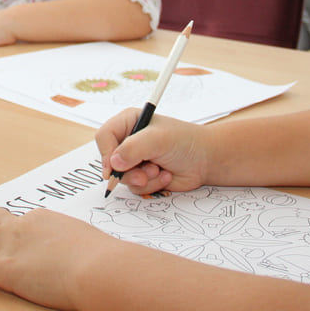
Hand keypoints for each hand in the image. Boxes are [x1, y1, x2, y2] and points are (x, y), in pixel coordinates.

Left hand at [0, 206, 110, 310]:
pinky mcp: (4, 269)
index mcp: (42, 219)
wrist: (98, 268)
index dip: (9, 230)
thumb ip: (73, 244)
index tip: (10, 240)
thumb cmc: (101, 258)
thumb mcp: (84, 240)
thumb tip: (79, 252)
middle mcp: (22, 226)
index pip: (18, 220)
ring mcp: (11, 246)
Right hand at [97, 109, 211, 194]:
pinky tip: (165, 176)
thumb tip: (114, 163)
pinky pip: (134, 188)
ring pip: (122, 178)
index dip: (106, 153)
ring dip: (142, 179)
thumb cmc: (185, 142)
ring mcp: (134, 160)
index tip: (114, 168)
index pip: (105, 136)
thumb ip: (134, 148)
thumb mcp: (159, 139)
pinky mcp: (141, 176)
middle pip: (109, 161)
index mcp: (128, 122)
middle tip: (145, 174)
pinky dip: (151, 185)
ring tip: (159, 171)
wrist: (205, 160)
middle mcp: (128, 141)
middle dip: (128, 172)